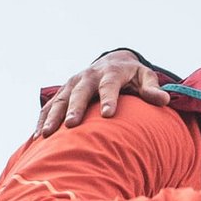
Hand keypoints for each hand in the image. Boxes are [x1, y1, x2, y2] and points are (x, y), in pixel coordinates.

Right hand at [35, 50, 169, 135]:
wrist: (112, 63)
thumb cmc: (132, 76)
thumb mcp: (145, 77)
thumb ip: (152, 88)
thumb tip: (164, 100)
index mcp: (110, 73)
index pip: (109, 86)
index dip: (108, 99)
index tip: (108, 114)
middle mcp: (88, 77)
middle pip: (80, 92)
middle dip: (75, 108)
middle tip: (71, 124)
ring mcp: (72, 83)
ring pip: (60, 99)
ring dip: (52, 116)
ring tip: (45, 134)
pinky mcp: (63, 92)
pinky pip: (50, 105)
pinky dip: (42, 119)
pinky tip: (37, 137)